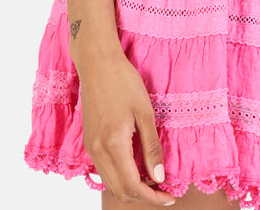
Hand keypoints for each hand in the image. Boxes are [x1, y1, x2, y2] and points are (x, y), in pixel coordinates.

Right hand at [78, 52, 174, 205]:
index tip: (169, 197)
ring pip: (110, 183)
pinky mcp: (89, 141)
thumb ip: (151, 147)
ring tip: (153, 180)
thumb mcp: (145, 112)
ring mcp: (91, 147)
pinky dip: (120, 176)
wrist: (97, 63)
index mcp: (113, 144)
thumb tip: (159, 176)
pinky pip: (104, 170)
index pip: (133, 186)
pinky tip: (136, 167)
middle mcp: (98, 151)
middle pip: (120, 191)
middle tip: (164, 191)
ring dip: (131, 188)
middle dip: (143, 197)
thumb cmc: (123, 81)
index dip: (153, 197)